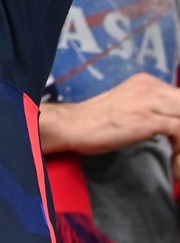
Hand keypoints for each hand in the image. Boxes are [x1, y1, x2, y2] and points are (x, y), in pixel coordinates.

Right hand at [40, 73, 179, 178]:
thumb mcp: (129, 105)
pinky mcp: (147, 119)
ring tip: (177, 155)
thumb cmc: (97, 120)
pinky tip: (174, 160)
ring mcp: (149, 102)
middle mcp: (150, 87)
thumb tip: (168, 123)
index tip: (176, 138)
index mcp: (146, 82)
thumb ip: (150, 107)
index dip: (179, 117)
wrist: (74, 125)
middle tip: (177, 144)